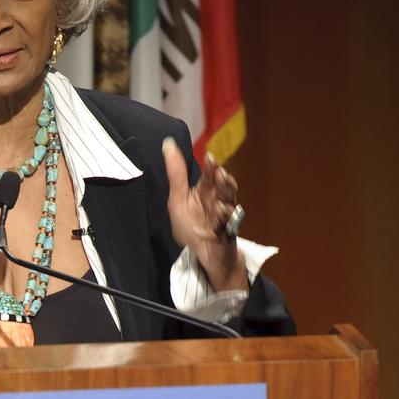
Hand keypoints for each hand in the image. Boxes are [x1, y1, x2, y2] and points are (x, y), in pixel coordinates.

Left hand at [162, 138, 247, 292]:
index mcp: (207, 191)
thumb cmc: (191, 226)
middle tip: (219, 173)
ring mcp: (226, 217)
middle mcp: (219, 200)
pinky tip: (221, 211)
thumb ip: (176, 175)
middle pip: (225, 187)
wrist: (203, 254)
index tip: (210, 157)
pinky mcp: (227, 233)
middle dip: (223, 181)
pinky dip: (224, 219)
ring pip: (230, 203)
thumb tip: (168, 143)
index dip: (211, 167)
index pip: (210, 175)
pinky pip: (227, 225)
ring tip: (220, 196)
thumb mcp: (178, 200)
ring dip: (226, 197)